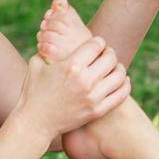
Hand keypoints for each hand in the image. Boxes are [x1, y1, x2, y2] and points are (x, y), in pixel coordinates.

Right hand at [15, 35, 130, 137]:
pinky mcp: (97, 111)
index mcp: (70, 66)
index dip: (98, 42)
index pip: (96, 45)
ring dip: (119, 68)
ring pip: (119, 75)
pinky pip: (121, 95)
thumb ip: (49, 48)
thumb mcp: (36, 64)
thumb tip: (56, 36)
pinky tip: (122, 80)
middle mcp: (84, 80)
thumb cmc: (33, 91)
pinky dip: (125, 85)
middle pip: (111, 58)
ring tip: (114, 67)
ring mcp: (92, 97)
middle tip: (106, 55)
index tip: (96, 44)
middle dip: (109, 53)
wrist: (34, 122)